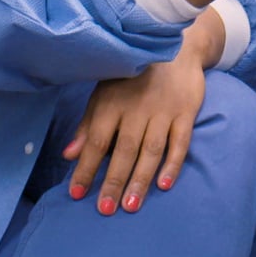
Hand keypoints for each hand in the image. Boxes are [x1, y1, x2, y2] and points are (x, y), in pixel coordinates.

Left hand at [65, 49, 204, 215]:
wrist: (175, 47)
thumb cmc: (132, 76)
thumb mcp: (104, 92)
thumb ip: (88, 124)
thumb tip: (69, 155)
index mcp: (112, 102)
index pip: (96, 141)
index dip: (86, 168)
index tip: (76, 194)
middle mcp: (137, 108)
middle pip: (124, 150)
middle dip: (113, 182)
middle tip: (105, 209)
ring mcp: (163, 111)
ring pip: (151, 150)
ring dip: (140, 179)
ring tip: (131, 205)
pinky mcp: (186, 112)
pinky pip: (180, 142)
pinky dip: (173, 164)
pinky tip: (164, 185)